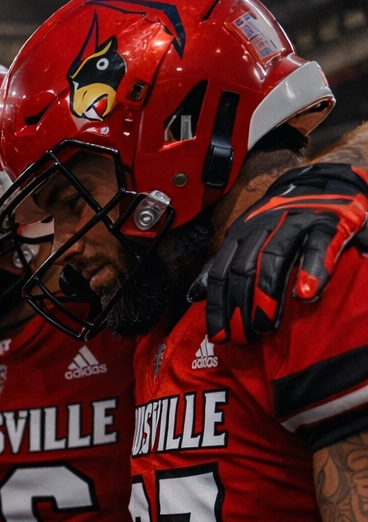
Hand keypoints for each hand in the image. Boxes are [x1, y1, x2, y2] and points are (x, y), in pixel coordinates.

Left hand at [201, 163, 367, 343]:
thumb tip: (195, 295)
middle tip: (244, 338)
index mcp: (240, 235)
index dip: (218, 307)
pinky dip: (311, 271)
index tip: (220, 337)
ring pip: (274, 259)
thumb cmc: (282, 222)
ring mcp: (294, 223)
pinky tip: (306, 295)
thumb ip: (225, 265)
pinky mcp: (326, 223)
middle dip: (240, 308)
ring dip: (267, 295)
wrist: (322, 184)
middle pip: (244, 269)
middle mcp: (262, 228)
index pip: (222, 273)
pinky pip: (317, 248)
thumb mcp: (247, 239)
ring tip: (267, 326)